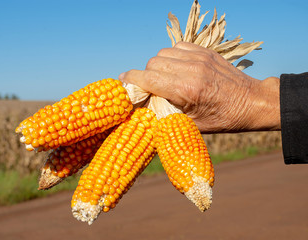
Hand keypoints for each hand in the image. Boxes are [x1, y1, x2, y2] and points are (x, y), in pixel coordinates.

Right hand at [119, 42, 280, 132]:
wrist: (251, 102)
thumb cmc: (222, 118)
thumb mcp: (191, 125)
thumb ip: (166, 114)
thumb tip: (143, 109)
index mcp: (187, 91)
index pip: (148, 78)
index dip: (131, 80)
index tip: (123, 82)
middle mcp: (191, 70)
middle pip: (153, 64)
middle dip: (146, 76)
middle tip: (150, 88)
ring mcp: (199, 57)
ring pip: (163, 53)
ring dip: (158, 65)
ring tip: (163, 78)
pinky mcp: (205, 51)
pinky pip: (177, 47)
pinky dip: (171, 56)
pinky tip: (176, 68)